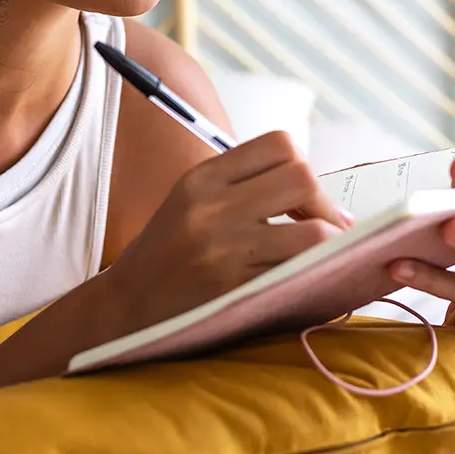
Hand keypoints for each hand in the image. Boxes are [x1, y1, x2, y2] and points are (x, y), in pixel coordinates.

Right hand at [103, 131, 352, 336]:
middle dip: (324, 205)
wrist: (123, 308)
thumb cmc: (164, 255)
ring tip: (325, 258)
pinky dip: (319, 276)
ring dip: (331, 245)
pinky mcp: (234, 290)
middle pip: (301, 178)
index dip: (303, 167)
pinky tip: (312, 281)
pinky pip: (299, 275)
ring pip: (313, 232)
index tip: (304, 199)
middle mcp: (212, 206)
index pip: (279, 145)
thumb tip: (312, 190)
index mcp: (202, 178)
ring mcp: (224, 250)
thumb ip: (240, 186)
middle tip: (327, 230)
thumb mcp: (190, 202)